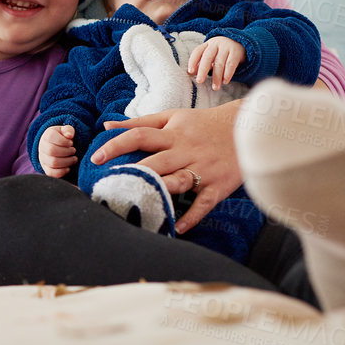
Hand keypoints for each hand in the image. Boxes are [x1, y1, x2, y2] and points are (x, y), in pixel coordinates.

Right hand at [38, 125, 76, 177]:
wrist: (56, 145)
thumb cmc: (63, 137)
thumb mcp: (66, 130)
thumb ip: (68, 130)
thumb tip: (69, 135)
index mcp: (47, 135)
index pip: (51, 138)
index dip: (64, 141)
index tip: (71, 143)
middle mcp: (42, 147)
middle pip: (52, 151)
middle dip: (66, 152)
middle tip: (74, 150)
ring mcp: (43, 158)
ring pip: (52, 162)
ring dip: (67, 161)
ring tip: (74, 159)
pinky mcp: (45, 168)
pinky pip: (51, 173)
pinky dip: (62, 172)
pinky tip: (69, 168)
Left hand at [93, 101, 243, 233]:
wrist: (249, 128)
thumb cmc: (204, 124)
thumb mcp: (173, 117)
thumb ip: (140, 122)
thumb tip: (107, 127)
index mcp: (173, 133)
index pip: (139, 136)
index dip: (116, 145)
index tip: (95, 157)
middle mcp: (186, 150)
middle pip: (155, 161)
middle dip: (132, 173)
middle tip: (110, 186)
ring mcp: (203, 169)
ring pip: (178, 181)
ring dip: (160, 193)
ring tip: (139, 206)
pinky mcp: (219, 185)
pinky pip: (203, 203)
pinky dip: (191, 216)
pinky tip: (176, 227)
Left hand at [188, 37, 244, 89]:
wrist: (241, 42)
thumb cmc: (222, 51)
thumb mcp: (211, 54)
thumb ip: (201, 62)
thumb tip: (189, 73)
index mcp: (207, 44)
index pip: (197, 51)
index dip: (193, 61)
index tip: (190, 72)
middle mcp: (216, 44)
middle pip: (207, 57)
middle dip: (203, 70)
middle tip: (199, 81)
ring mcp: (226, 47)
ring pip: (219, 63)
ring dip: (217, 76)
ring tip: (215, 87)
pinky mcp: (236, 52)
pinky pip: (231, 64)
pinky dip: (227, 73)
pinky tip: (225, 81)